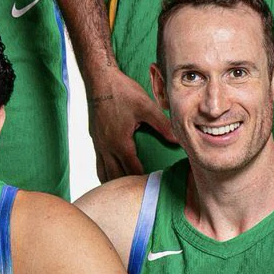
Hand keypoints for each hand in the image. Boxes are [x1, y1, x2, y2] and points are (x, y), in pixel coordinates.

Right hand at [85, 66, 173, 180]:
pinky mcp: (95, 138)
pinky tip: (112, 172)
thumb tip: (179, 139)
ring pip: (104, 172)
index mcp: (120, 143)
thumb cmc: (122, 92)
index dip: (143, 180)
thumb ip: (162, 125)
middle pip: (116, 176)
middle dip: (128, 186)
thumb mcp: (146, 107)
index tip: (154, 188)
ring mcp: (98, 144)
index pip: (132, 170)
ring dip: (114, 182)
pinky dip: (106, 171)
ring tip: (125, 190)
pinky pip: (99, 162)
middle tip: (143, 194)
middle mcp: (106, 147)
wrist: (99, 80)